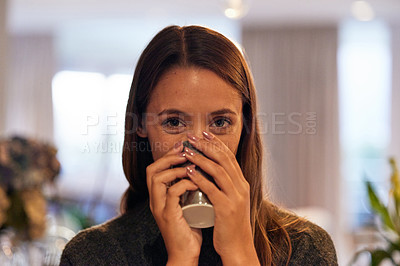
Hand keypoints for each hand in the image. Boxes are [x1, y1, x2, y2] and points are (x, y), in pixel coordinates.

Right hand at [146, 141, 201, 264]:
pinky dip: (184, 183)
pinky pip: (171, 193)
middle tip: (185, 150)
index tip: (183, 146)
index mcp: (159, 196)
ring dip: (175, 168)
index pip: (156, 168)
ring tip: (192, 165)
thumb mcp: (187, 204)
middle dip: (168, 157)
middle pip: (152, 170)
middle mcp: (156, 200)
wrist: (186, 253)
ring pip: (157, 178)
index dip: (168, 155)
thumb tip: (200, 170)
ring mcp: (159, 208)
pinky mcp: (167, 216)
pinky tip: (197, 182)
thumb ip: (188, 189)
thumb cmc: (190, 228)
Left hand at [184, 132, 259, 264]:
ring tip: (187, 150)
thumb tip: (211, 172)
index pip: (229, 157)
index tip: (203, 134)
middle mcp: (241, 187)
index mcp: (242, 183)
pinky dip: (200, 178)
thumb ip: (226, 187)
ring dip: (201, 158)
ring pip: (218, 170)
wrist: (238, 247)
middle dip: (207, 145)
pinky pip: (212, 188)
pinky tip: (189, 171)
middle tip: (192, 137)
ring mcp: (235, 197)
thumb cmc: (231, 225)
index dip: (216, 143)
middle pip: (224, 159)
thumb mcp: (232, 201)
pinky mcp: (226, 208)